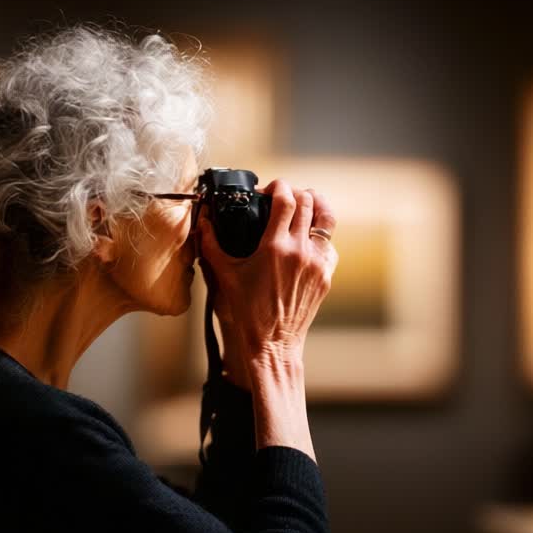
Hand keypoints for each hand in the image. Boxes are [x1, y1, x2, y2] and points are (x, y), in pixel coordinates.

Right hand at [196, 180, 337, 457]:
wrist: (270, 346)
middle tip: (281, 198)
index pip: (286, 199)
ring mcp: (318, 264)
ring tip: (302, 207)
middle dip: (294, 193)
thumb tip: (203, 219)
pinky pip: (329, 244)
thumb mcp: (222, 275)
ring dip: (314, 206)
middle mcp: (301, 252)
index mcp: (275, 248)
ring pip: (326, 219)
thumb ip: (211, 243)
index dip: (279, 186)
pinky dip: (319, 234)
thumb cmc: (244, 313)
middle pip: (308, 202)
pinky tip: (306, 238)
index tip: (270, 188)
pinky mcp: (326, 276)